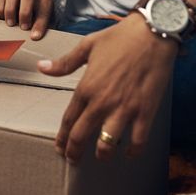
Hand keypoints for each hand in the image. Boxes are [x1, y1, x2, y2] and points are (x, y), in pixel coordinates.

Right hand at [0, 0, 50, 39]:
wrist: (28, 7)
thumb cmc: (37, 20)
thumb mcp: (44, 25)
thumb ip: (41, 30)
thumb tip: (36, 38)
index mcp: (45, 0)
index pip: (44, 9)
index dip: (40, 24)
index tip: (34, 37)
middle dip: (25, 13)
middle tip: (23, 28)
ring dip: (10, 9)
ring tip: (11, 23)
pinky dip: (1, 9)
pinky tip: (4, 18)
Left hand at [38, 14, 177, 162]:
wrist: (152, 34)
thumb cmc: (119, 38)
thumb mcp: (87, 46)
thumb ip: (65, 63)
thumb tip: (42, 68)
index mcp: (86, 87)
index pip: (69, 119)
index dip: (62, 137)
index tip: (60, 147)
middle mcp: (102, 102)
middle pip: (82, 136)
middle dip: (74, 152)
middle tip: (73, 160)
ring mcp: (124, 109)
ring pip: (107, 144)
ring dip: (102, 154)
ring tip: (100, 157)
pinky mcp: (145, 111)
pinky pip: (137, 141)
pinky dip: (132, 151)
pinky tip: (128, 152)